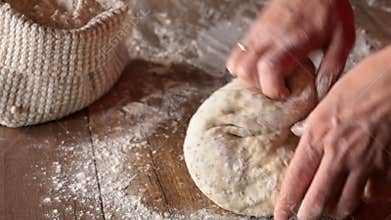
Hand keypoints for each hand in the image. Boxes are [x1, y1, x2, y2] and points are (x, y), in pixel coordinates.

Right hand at [226, 0, 354, 98]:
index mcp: (292, 41)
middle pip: (245, 71)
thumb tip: (323, 92)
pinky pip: (237, 52)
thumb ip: (332, 67)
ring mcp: (258, 33)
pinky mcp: (253, 30)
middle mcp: (269, 37)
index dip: (272, 88)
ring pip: (236, 63)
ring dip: (246, 77)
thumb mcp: (342, 39)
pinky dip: (243, 65)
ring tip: (264, 79)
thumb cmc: (329, 8)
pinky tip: (259, 66)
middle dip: (256, 87)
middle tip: (273, 87)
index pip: (268, 69)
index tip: (284, 93)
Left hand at [274, 46, 390, 219]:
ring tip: (328, 210)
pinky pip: (373, 193)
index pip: (296, 178)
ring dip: (335, 209)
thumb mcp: (324, 103)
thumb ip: (312, 127)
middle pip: (319, 198)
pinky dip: (364, 200)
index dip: (286, 202)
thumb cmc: (358, 85)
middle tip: (303, 218)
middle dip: (308, 214)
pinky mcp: (385, 163)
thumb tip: (302, 137)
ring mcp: (363, 161)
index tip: (280, 215)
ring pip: (346, 202)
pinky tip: (359, 197)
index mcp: (317, 137)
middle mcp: (337, 154)